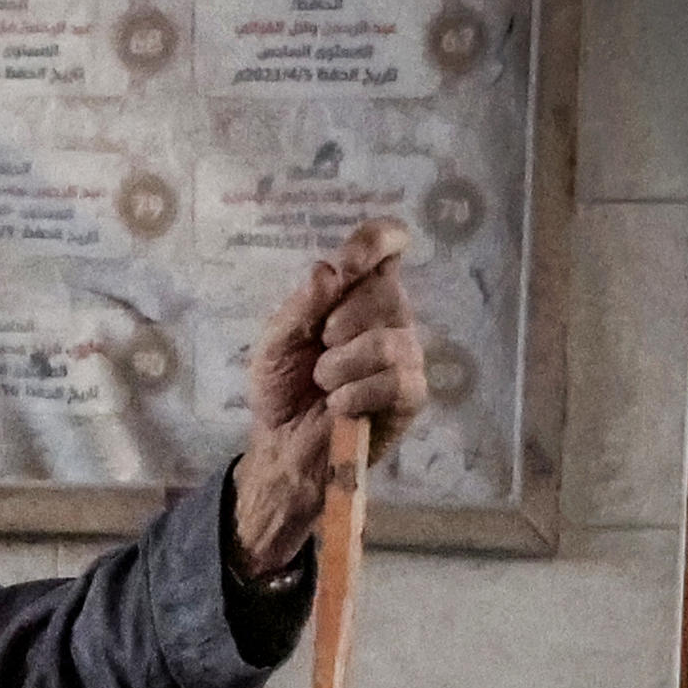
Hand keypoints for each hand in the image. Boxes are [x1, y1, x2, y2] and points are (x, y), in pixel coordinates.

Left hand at [232, 220, 428, 577]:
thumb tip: (330, 270)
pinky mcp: (411, 395)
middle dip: (339, 322)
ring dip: (341, 366)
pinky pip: (396, 380)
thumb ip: (303, 305)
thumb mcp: (277, 341)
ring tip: (323, 385)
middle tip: (319, 349)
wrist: (283, 446)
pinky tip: (339, 406)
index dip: (376, 241)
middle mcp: (390, 316)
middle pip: (385, 291)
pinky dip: (356, 394)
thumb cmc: (283, 389)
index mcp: (358, 293)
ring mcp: (406, 355)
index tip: (350, 264)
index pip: (385, 244)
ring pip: (388, 341)